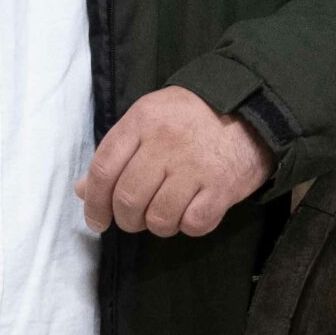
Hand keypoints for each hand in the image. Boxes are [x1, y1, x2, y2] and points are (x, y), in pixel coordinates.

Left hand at [74, 85, 273, 236]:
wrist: (254, 108)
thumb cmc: (192, 116)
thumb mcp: (149, 119)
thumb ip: (115, 152)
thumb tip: (82, 190)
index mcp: (142, 121)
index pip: (103, 170)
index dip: (94, 202)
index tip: (97, 220)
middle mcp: (166, 143)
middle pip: (128, 199)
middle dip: (125, 219)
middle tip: (134, 219)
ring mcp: (196, 166)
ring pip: (158, 218)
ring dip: (157, 225)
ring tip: (166, 213)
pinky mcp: (223, 187)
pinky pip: (193, 225)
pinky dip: (188, 226)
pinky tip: (192, 212)